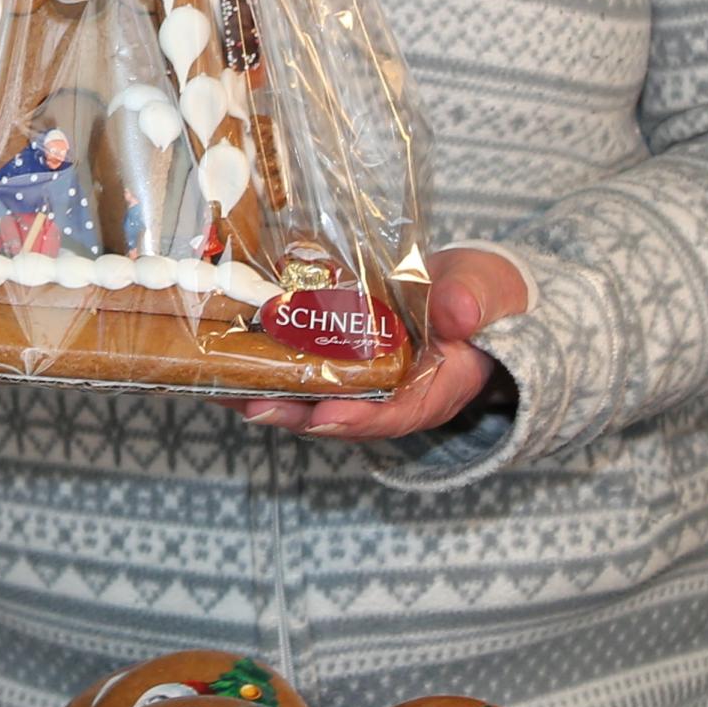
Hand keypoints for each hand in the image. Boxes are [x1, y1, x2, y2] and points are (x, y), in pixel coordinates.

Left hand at [231, 248, 529, 443]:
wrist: (470, 287)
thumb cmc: (483, 296)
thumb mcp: (487, 294)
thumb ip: (473, 302)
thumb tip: (457, 312)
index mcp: (433, 390)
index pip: (396, 415)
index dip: (359, 419)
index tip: (325, 417)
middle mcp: (388, 394)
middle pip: (336, 414)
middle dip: (292, 412)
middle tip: (251, 404)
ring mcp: (358, 377)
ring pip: (308, 394)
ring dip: (265, 392)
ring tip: (220, 385)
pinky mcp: (337, 353)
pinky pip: (298, 362)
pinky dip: (264, 360)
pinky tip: (224, 351)